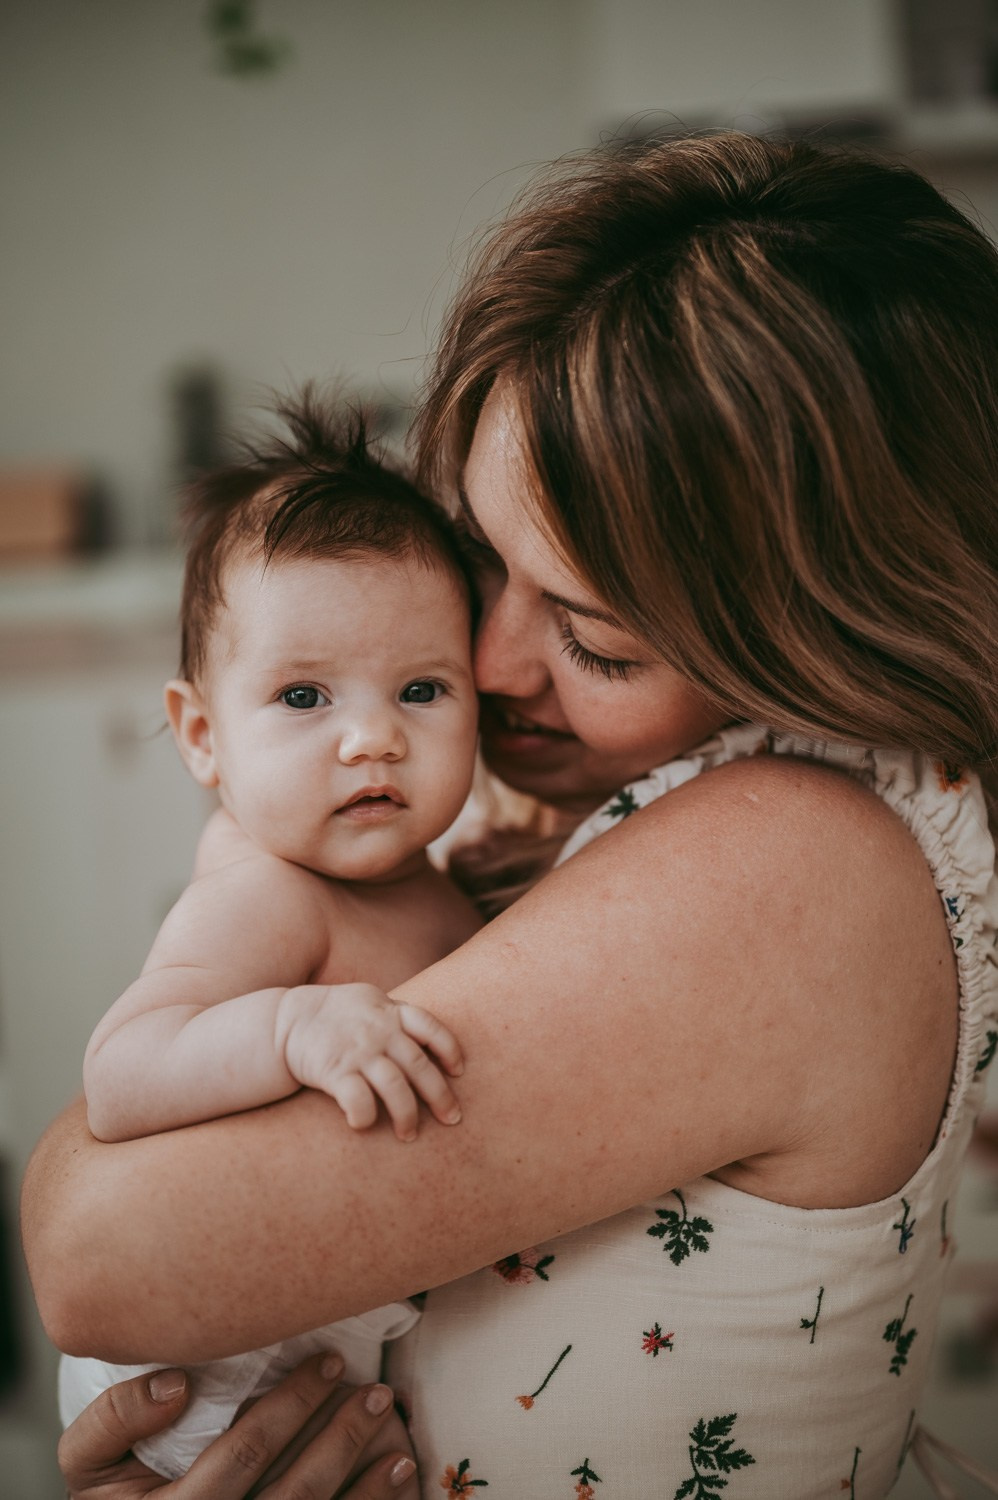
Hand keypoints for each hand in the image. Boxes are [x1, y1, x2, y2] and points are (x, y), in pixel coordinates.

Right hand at [58, 1354, 417, 1497]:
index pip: (242, 1456)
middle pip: (293, 1493)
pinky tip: (399, 1473)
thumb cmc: (115, 1497)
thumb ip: (115, 1418)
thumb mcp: (88, 1462)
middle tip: (374, 1388)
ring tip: (390, 1424)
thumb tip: (177, 1383)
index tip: (330, 1360)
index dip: (290, 1407)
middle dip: (340, 1436)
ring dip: (367, 1479)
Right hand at [278, 983, 462, 1140]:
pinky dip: (366, 1116)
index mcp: (389, 1011)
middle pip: (419, 1066)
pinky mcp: (335, 1071)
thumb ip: (395, 1016)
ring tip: (409, 1135)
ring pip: (396, 1087)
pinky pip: (359, 1100)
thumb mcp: (367, 1001)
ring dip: (407, 1115)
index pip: (431, 1027)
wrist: (284, 1021)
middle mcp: (378, 1031)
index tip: (458, 1072)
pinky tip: (365, 1126)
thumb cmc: (332, 1015)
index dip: (450, 1049)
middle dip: (440, 1096)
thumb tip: (426, 1039)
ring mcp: (358, 1052)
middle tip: (452, 1118)